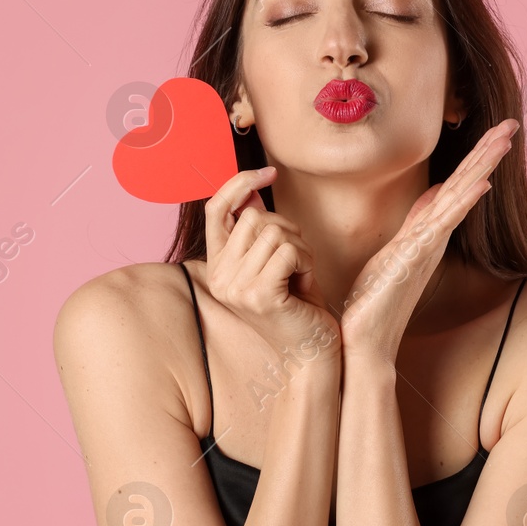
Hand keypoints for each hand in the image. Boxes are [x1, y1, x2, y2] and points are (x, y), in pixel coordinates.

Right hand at [201, 165, 340, 370]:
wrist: (312, 352)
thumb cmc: (298, 305)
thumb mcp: (275, 260)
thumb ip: (259, 229)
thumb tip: (252, 192)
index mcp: (216, 267)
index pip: (215, 209)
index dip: (239, 183)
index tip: (269, 173)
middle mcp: (219, 278)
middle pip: (255, 217)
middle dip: (288, 229)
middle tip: (298, 259)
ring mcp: (236, 289)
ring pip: (275, 232)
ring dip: (301, 247)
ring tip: (302, 274)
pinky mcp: (259, 296)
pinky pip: (289, 251)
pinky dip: (307, 261)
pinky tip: (306, 283)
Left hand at [338, 118, 518, 364]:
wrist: (366, 339)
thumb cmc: (376, 298)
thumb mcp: (395, 248)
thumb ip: (416, 221)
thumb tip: (432, 193)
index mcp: (430, 232)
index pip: (456, 187)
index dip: (476, 158)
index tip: (497, 130)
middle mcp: (435, 237)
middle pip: (467, 186)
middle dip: (488, 153)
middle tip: (512, 123)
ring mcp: (428, 246)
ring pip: (460, 197)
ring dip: (482, 166)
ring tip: (503, 139)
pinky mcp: (415, 257)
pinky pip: (442, 223)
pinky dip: (462, 202)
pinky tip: (479, 183)